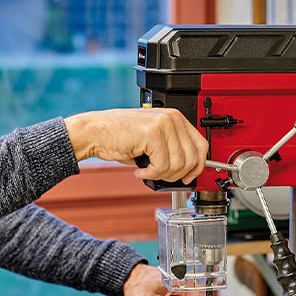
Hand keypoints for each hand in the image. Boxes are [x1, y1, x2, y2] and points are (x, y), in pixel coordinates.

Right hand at [64, 108, 207, 183]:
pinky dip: (150, 174)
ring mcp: (163, 124)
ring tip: (147, 171)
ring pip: (178, 164)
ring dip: (161, 175)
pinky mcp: (152, 134)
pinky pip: (162, 166)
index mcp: (175, 118)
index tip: (188, 177)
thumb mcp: (153, 142)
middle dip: (176, 174)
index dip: (198, 166)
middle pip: (192, 158)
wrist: (95, 132)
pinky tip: (140, 169)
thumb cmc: (119, 137)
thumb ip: (172, 149)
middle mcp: (172, 118)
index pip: (201, 145)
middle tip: (161, 176)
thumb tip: (187, 170)